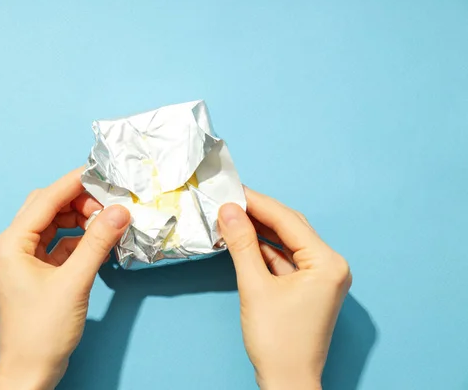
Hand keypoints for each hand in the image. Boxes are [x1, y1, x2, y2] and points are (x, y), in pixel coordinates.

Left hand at [0, 167, 129, 389]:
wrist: (30, 371)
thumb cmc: (42, 332)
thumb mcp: (74, 283)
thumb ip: (97, 243)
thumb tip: (119, 211)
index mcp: (11, 244)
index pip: (45, 200)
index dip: (74, 183)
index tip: (100, 173)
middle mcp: (12, 246)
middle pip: (47, 208)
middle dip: (78, 201)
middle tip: (108, 203)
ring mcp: (23, 259)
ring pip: (54, 225)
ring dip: (79, 220)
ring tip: (106, 222)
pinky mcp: (36, 272)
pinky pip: (59, 244)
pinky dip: (78, 239)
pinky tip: (98, 241)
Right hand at [218, 188, 351, 389]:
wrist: (288, 383)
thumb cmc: (277, 341)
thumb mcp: (255, 287)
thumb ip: (242, 244)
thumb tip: (229, 210)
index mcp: (327, 263)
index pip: (288, 221)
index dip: (258, 203)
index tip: (233, 190)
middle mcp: (330, 266)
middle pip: (291, 228)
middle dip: (259, 214)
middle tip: (230, 200)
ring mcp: (322, 277)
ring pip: (287, 243)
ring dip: (260, 231)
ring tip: (233, 217)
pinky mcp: (310, 287)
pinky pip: (286, 259)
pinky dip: (265, 250)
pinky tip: (244, 240)